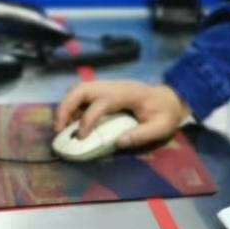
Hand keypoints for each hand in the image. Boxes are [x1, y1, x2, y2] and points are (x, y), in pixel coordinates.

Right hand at [53, 79, 190, 149]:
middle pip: (82, 89)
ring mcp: (108, 85)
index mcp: (127, 94)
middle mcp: (113, 86)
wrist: (171, 98)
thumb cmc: (166, 113)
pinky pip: (83, 93)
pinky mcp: (105, 90)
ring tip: (61, 127)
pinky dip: (73, 105)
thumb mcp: (161, 127)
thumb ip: (142, 135)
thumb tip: (118, 142)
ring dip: (66, 105)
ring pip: (79, 88)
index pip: (101, 102)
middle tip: (58, 130)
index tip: (82, 138)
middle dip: (66, 107)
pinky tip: (72, 122)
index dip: (88, 119)